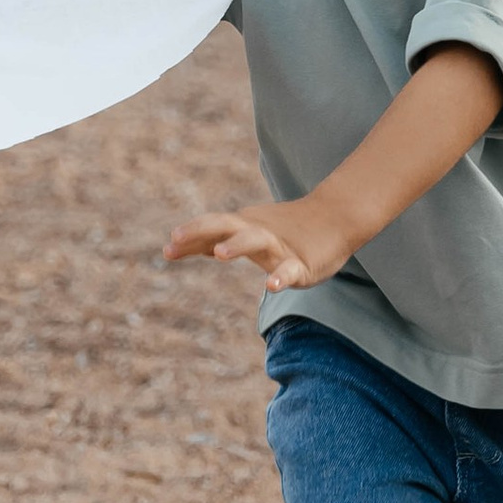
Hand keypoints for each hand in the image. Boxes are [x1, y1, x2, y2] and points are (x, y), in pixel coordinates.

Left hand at [164, 197, 348, 292]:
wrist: (336, 217)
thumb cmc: (284, 228)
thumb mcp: (245, 233)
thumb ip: (210, 241)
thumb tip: (171, 247)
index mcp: (243, 226)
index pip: (211, 228)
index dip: (189, 238)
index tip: (166, 251)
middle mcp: (258, 231)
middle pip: (225, 225)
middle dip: (200, 230)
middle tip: (175, 238)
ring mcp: (279, 246)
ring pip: (255, 240)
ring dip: (236, 244)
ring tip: (219, 253)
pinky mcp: (302, 262)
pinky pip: (289, 269)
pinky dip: (280, 276)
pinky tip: (270, 285)